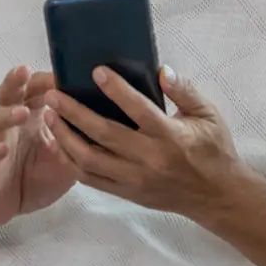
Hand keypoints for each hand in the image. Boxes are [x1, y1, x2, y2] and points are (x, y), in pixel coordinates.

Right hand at [0, 66, 80, 227]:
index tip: (63, 73)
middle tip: (26, 71)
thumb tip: (106, 127)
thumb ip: (77, 143)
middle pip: (11, 94)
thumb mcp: (63, 162)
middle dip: (17, 81)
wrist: (1, 207)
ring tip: (23, 113)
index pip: (37, 91)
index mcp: (31, 119)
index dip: (47, 81)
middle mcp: (10, 124)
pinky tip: (2, 149)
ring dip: (8, 114)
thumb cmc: (33, 179)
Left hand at [44, 65, 260, 218]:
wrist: (217, 196)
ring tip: (49, 116)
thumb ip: (184, 90)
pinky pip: (91, 179)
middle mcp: (149, 159)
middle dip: (73, 113)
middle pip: (103, 134)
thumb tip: (161, 70)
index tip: (96, 72)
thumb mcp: (208, 114)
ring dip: (65, 137)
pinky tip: (58, 143)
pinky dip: (71, 161)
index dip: (116, 89)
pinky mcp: (127, 193)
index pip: (138, 110)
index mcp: (171, 136)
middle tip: (53, 95)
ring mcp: (135, 179)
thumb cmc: (213, 149)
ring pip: (90, 160)